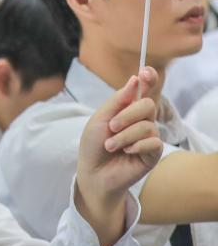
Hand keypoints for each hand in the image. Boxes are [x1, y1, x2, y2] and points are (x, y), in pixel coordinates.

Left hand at [75, 68, 163, 245]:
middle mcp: (141, 121)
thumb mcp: (100, 120)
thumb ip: (118, 101)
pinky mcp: (153, 153)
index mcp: (128, 110)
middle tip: (111, 127)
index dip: (148, 79)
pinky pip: (153, 141)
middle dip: (128, 115)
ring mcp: (148, 136)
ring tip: (110, 145)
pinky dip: (135, 146)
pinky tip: (126, 153)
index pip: (144, 90)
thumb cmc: (93, 146)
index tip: (146, 73)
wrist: (93, 173)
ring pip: (147, 125)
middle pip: (148, 105)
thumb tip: (135, 80)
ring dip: (124, 135)